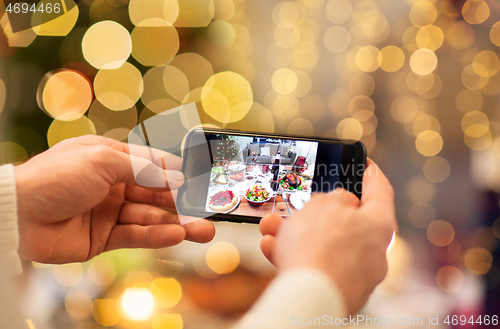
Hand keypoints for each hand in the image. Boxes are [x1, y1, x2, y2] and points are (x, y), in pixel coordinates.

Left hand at [15, 135, 214, 263]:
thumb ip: (143, 169)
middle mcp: (113, 186)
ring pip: (151, 218)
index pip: (152, 166)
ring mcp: (109, 212)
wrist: (17, 214)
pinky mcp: (103, 238)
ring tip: (203, 231)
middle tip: (209, 212)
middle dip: (183, 203)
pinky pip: (136, 236)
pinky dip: (156, 236)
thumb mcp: (103, 160)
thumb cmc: (55, 176)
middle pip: (156, 195)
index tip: (200, 183)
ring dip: (178, 224)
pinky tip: (177, 235)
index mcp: (111, 160)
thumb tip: (176, 174)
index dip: (177, 175)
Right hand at [258, 159, 395, 314]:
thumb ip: (333, 198)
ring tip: (270, 227)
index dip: (371, 175)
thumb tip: (339, 203)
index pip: (380, 192)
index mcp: (379, 225)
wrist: (307, 298)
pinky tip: (271, 247)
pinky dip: (294, 255)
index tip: (366, 166)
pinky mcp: (335, 291)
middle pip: (346, 222)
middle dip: (315, 211)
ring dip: (295, 234)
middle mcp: (372, 251)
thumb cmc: (320, 247)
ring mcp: (354, 274)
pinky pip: (314, 266)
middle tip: (300, 204)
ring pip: (323, 245)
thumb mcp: (323, 204)